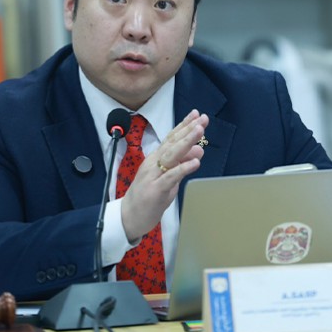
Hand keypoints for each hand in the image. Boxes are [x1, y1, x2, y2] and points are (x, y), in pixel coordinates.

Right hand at [121, 109, 207, 241]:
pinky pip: (170, 177)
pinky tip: (195, 162)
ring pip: (171, 155)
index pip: (171, 138)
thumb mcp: (168, 178)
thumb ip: (181, 163)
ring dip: (186, 142)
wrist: (129, 217)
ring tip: (199, 132)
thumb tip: (198, 150)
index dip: (184, 125)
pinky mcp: (155, 190)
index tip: (197, 114)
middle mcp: (153, 163)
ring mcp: (153, 175)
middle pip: (172, 142)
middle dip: (188, 129)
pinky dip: (183, 168)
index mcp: (156, 158)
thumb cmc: (148, 196)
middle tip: (202, 119)